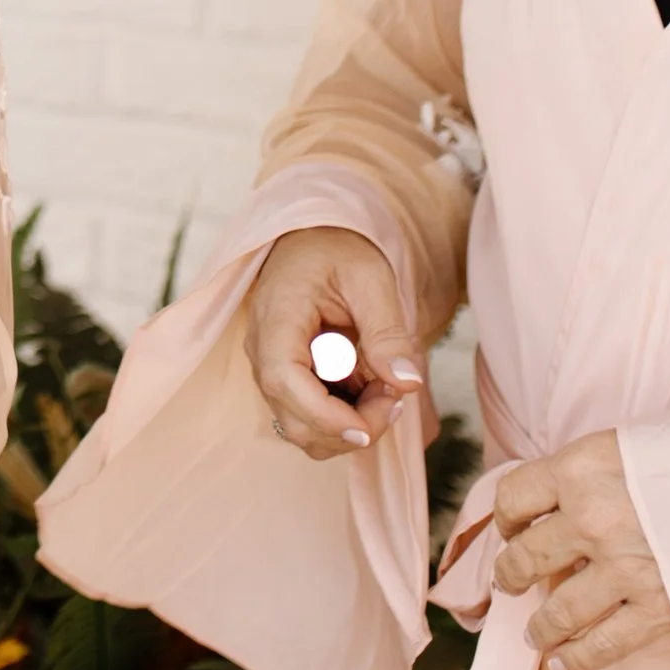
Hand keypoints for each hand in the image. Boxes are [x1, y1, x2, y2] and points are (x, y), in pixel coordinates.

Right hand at [246, 227, 423, 457]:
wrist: (312, 241)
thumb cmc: (337, 252)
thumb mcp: (371, 279)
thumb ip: (388, 332)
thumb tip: (407, 383)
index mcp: (277, 317)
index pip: (283, 381)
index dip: (325, 416)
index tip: (369, 426)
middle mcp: (263, 350)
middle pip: (294, 419)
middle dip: (351, 427)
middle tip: (395, 395)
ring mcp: (271, 368)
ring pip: (303, 428)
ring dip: (350, 426)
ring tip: (385, 389)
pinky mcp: (286, 380)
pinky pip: (310, 417)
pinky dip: (345, 418)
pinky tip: (369, 387)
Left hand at [494, 429, 669, 669]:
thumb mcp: (626, 447)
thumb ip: (584, 475)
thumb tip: (551, 508)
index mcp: (581, 469)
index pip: (513, 495)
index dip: (504, 515)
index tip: (509, 527)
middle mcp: (593, 519)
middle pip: (526, 555)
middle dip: (511, 574)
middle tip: (507, 583)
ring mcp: (624, 569)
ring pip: (558, 610)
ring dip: (540, 626)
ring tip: (533, 634)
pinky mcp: (658, 610)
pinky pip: (604, 645)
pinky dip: (577, 659)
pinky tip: (561, 663)